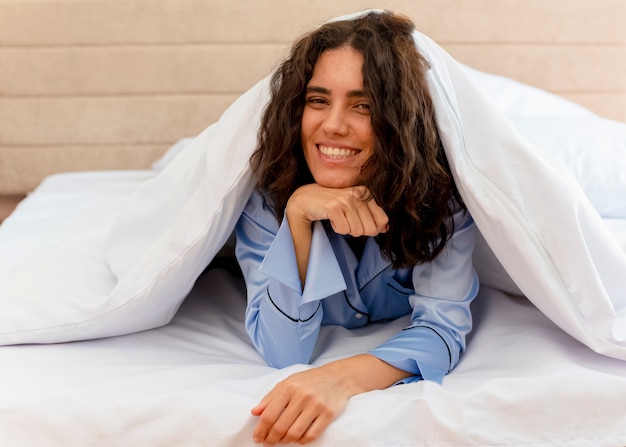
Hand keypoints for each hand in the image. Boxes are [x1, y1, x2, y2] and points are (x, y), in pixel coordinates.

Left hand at [250, 355, 410, 444]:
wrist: (337, 377)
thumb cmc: (309, 381)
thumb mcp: (287, 383)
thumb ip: (270, 397)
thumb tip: (255, 412)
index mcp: (288, 387)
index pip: (269, 415)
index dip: (261, 430)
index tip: (258, 438)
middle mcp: (302, 396)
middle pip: (280, 427)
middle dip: (271, 439)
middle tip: (268, 443)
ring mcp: (316, 405)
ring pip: (295, 433)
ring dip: (285, 441)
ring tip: (282, 441)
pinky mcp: (328, 414)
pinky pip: (311, 435)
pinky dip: (302, 441)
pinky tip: (298, 439)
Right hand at [286, 184, 387, 236]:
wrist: (306, 199)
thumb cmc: (332, 204)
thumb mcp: (354, 206)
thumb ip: (371, 216)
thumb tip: (386, 228)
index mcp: (366, 193)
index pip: (382, 220)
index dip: (372, 228)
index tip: (359, 222)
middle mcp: (358, 194)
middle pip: (370, 229)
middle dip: (358, 230)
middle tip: (346, 221)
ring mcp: (345, 200)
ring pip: (357, 231)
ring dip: (346, 229)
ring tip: (338, 218)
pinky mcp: (334, 207)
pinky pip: (343, 230)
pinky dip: (336, 229)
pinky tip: (331, 218)